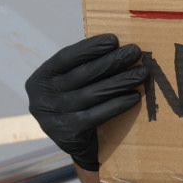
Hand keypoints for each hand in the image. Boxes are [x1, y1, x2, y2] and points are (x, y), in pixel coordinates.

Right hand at [25, 34, 147, 171]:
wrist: (71, 143)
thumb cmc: (74, 101)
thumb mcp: (68, 82)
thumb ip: (83, 65)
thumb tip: (117, 46)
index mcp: (41, 78)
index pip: (66, 57)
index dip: (90, 48)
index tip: (114, 40)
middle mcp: (42, 98)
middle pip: (83, 74)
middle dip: (112, 61)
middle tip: (135, 52)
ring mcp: (53, 118)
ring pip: (93, 94)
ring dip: (121, 81)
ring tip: (141, 73)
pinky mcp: (68, 135)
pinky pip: (98, 115)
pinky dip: (118, 104)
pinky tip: (134, 96)